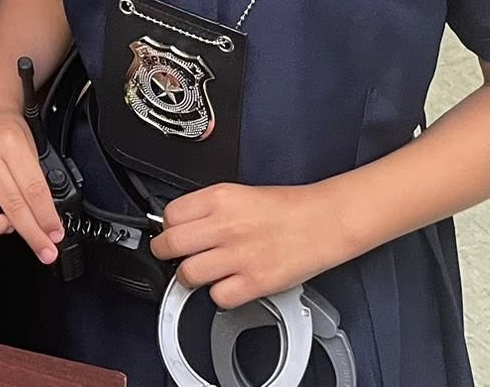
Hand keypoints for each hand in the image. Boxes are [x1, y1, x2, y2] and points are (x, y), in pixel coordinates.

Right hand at [0, 95, 62, 264]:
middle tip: (46, 251)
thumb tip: (47, 217)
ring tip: (12, 227)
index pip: (33, 189)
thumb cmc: (8, 126)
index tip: (55, 235)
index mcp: (10, 143)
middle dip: (33, 233)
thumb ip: (36, 179)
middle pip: (12, 204)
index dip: (46, 217)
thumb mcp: (31, 144)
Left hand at [151, 183, 346, 308]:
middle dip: (164, 253)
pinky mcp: (255, 282)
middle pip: (170, 245)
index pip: (169, 215)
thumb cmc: (286, 208)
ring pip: (188, 274)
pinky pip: (218, 297)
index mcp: (219, 198)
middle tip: (170, 256)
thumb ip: (207, 208)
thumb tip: (180, 223)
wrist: (324, 221)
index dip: (167, 227)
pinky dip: (219, 295)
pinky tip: (227, 284)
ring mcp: (239, 256)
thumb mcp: (238, 193)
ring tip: (199, 272)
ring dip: (189, 277)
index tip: (170, 233)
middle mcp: (225, 226)